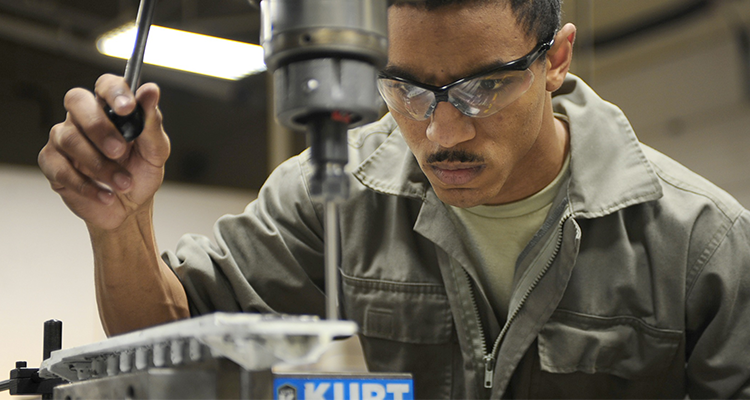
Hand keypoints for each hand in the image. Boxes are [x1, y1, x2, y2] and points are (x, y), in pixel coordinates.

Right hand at [38, 74, 169, 229]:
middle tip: (119, 150)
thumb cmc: (141, 172)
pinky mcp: (52, 164)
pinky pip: (61, 169)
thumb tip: (151, 91)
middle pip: (76, 101)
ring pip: (69, 139)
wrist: (130, 207)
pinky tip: (106, 195)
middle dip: (98, 126)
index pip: (105, 85)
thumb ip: (152, 122)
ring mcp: (64, 139)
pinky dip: (87, 185)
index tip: (128, 108)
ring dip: (100, 165)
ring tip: (123, 183)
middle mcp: (84, 118)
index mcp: (111, 109)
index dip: (114, 92)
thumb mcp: (155, 150)